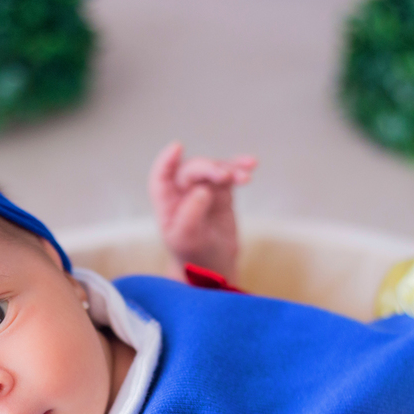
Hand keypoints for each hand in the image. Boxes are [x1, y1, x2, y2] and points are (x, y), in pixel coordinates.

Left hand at [148, 142, 255, 281]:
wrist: (215, 266)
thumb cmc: (194, 255)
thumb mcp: (188, 240)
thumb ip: (191, 215)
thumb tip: (202, 190)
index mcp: (166, 204)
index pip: (161, 177)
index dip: (166, 161)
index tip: (177, 147)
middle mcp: (181, 193)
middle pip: (191, 170)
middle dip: (207, 169)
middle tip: (224, 176)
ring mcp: (203, 189)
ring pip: (213, 169)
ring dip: (229, 169)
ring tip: (245, 177)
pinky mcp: (221, 191)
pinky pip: (230, 174)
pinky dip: (239, 168)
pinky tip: (251, 164)